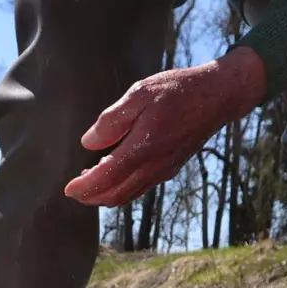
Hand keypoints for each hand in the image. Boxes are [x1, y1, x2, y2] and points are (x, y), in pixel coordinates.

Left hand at [64, 46, 267, 206]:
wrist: (218, 95)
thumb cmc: (178, 89)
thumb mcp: (140, 93)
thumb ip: (112, 120)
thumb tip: (89, 143)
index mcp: (143, 148)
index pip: (106, 179)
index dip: (84, 187)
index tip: (68, 188)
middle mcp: (154, 166)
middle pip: (115, 195)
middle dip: (91, 197)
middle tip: (74, 191)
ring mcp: (164, 169)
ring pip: (129, 195)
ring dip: (106, 196)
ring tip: (90, 183)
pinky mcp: (171, 167)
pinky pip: (141, 188)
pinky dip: (123, 189)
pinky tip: (115, 175)